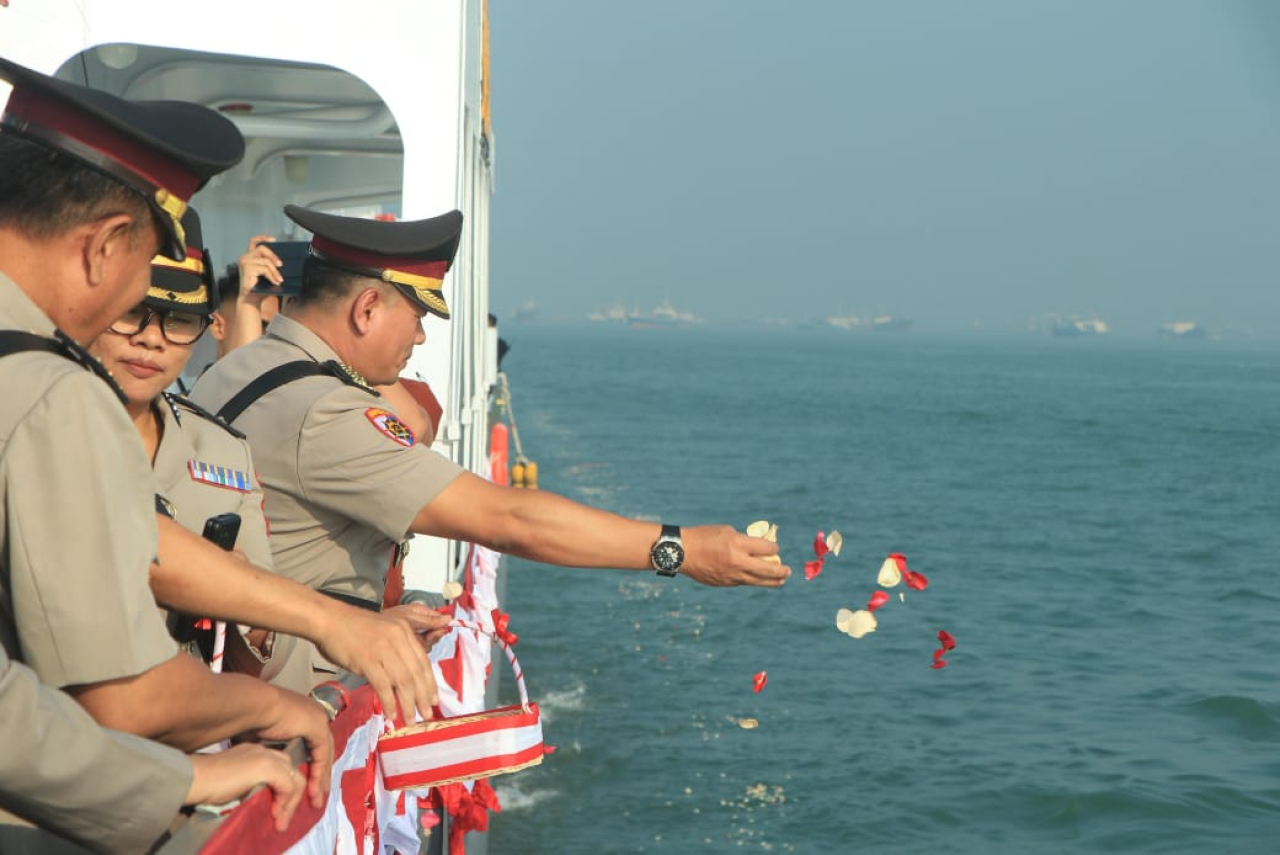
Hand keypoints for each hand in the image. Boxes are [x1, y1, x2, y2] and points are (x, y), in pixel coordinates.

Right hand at [186, 743, 304, 831]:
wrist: (194, 778)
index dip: (283, 790)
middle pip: (292, 771)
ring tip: (281, 822)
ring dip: (291, 803)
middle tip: (282, 819)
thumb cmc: (206, 785)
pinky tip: (275, 814)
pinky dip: (286, 802)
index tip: (277, 811)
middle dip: (291, 797)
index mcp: (255, 752)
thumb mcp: (235, 783)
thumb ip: (250, 785)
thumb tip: (263, 802)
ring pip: (295, 778)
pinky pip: (289, 785)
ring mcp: (267, 757)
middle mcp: (264, 750)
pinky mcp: (267, 767)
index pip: (281, 767)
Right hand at [238, 235, 282, 302]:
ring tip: (279, 279)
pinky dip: (272, 275)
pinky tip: (275, 281)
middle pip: (262, 248)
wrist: (251, 300)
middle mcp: (245, 257)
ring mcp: (245, 262)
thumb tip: (282, 262)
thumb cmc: (259, 288)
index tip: (273, 240)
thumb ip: (270, 265)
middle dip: (274, 256)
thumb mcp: (266, 273)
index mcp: (249, 257)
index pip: (254, 242)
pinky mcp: (247, 268)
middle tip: (281, 265)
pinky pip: (264, 269)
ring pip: (266, 261)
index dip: (263, 238)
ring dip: (275, 271)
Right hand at [250, 687, 333, 810]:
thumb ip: (265, 751)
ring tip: (316, 799)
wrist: (252, 706)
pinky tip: (313, 790)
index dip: (310, 765)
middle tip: (317, 795)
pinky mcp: (317, 728)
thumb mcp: (259, 739)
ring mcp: (317, 719)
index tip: (306, 784)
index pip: (311, 744)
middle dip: (320, 775)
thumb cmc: (246, 720)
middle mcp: (313, 714)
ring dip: (320, 778)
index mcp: (301, 714)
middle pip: (322, 751)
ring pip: (324, 755)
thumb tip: (256, 767)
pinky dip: (318, 774)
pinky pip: (321, 756)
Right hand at [313, 604, 440, 724]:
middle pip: (416, 673)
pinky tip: (391, 713)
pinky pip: (383, 685)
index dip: (430, 683)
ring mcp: (383, 649)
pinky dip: (389, 701)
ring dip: (408, 704)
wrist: (329, 619)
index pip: (423, 661)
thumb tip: (408, 676)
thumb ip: (398, 648)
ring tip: (411, 719)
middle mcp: (398, 639)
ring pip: (403, 681)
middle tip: (427, 714)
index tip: (433, 699)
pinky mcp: (367, 660)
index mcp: (404, 631)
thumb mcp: (384, 631)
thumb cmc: (353, 627)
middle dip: (423, 697)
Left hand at [383, 603, 451, 649]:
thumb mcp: (411, 618)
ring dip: (421, 645)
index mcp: (422, 612)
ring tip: (409, 641)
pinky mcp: (410, 644)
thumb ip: (430, 620)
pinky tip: (406, 647)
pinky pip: (419, 649)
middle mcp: (421, 623)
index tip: (434, 633)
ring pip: (428, 644)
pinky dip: (414, 650)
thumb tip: (448, 619)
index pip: (440, 620)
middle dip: (428, 638)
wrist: (371, 631)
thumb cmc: (388, 619)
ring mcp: (416, 634)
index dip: (439, 628)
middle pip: (435, 634)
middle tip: (419, 637)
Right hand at [679, 525, 791, 587]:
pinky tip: (756, 579)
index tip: (774, 547)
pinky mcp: (724, 583)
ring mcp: (731, 575)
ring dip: (772, 581)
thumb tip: (759, 548)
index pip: (767, 548)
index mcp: (738, 545)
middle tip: (788, 571)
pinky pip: (743, 582)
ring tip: (781, 580)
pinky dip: (752, 580)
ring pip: (758, 581)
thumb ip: (744, 540)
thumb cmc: (704, 536)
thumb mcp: (726, 531)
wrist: (681, 552)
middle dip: (781, 570)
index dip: (774, 547)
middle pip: (768, 569)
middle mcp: (738, 562)